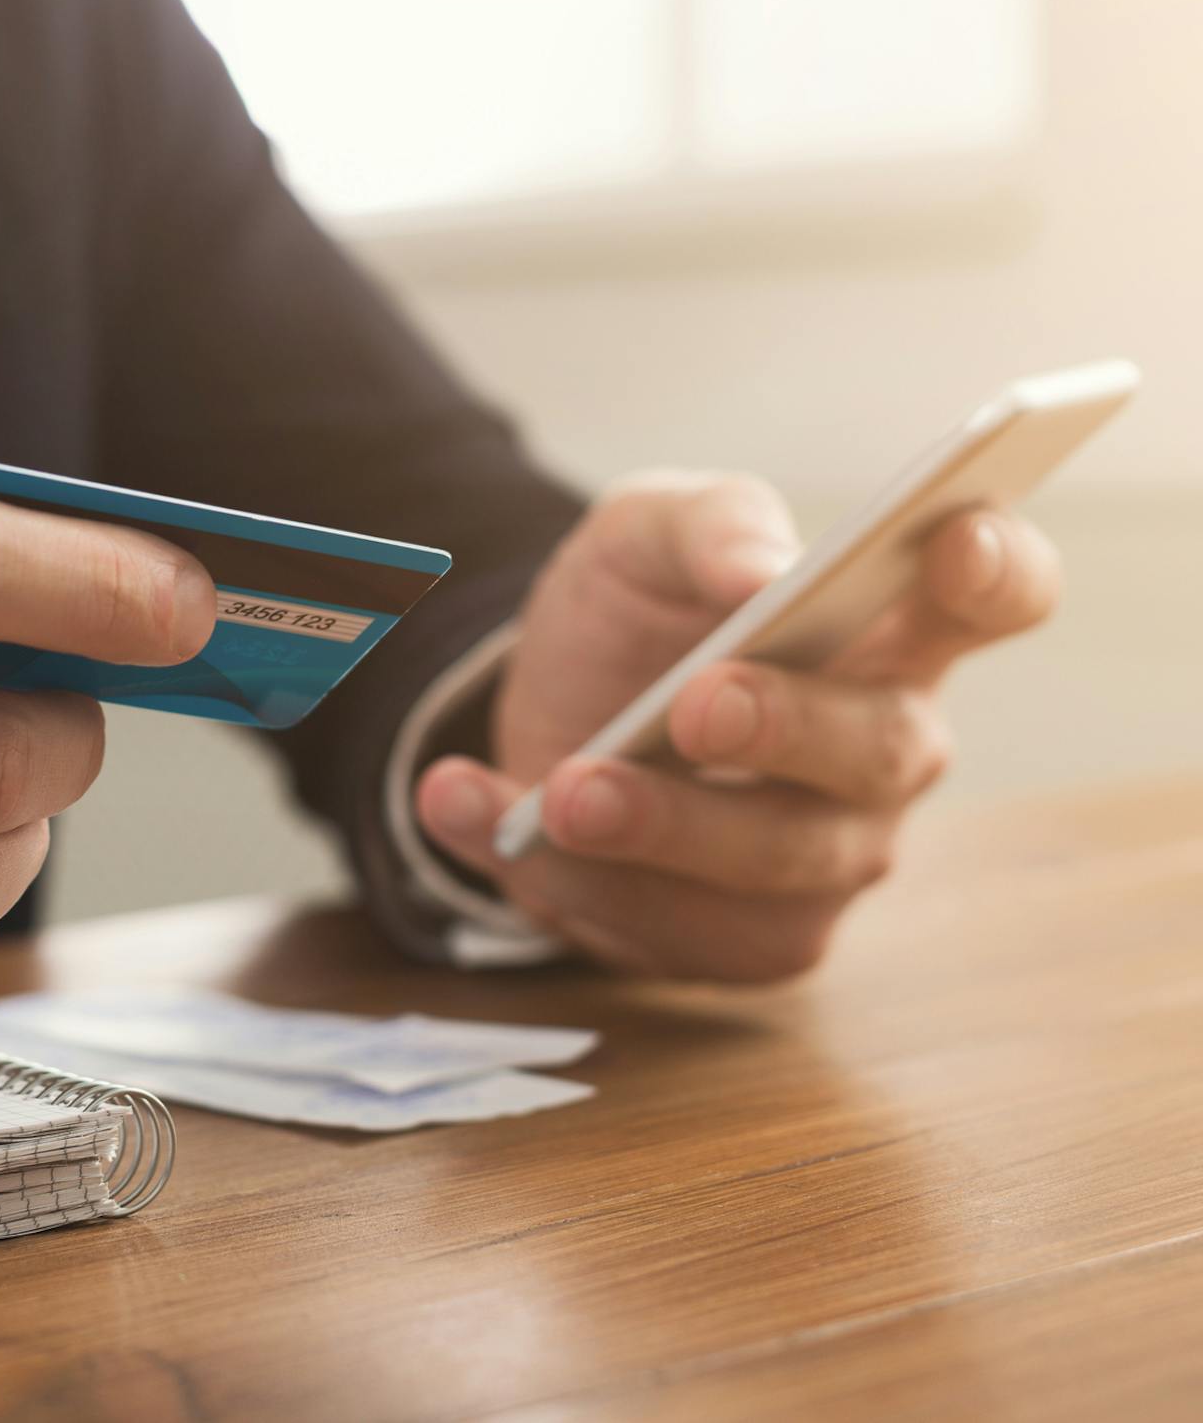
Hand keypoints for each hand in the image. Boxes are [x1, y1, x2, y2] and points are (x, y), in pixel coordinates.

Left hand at [413, 472, 1060, 981]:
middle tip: (695, 705)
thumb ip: (704, 523)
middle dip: (787, 727)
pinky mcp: (743, 938)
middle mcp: (883, 750)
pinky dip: (551, 874)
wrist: (544, 710)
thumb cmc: (635, 614)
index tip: (945, 538)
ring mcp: (824, 857)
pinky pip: (662, 929)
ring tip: (561, 791)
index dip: (995, 571)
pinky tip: (466, 807)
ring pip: (774, 865)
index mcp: (890, 627)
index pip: (996, 595)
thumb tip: (758, 568)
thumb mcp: (641, 534)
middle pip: (882, 748)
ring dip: (660, 828)